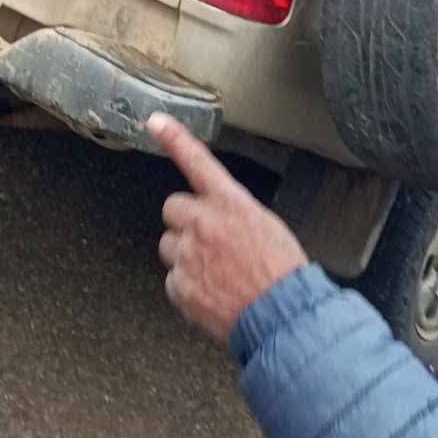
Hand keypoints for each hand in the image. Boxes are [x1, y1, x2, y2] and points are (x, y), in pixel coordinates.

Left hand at [149, 112, 307, 344]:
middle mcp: (203, 223)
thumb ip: (232, 212)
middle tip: (207, 241)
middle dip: (184, 222)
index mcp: (229, 202)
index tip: (155, 121)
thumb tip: (215, 215)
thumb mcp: (265, 224)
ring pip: (168, 245)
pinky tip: (212, 294)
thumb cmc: (281, 271)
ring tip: (214, 272)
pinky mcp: (181, 286)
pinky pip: (173, 280)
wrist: (283, 317)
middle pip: (172, 208)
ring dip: (184, 254)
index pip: (196, 160)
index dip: (173, 137)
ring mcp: (189, 255)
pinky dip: (187, 287)